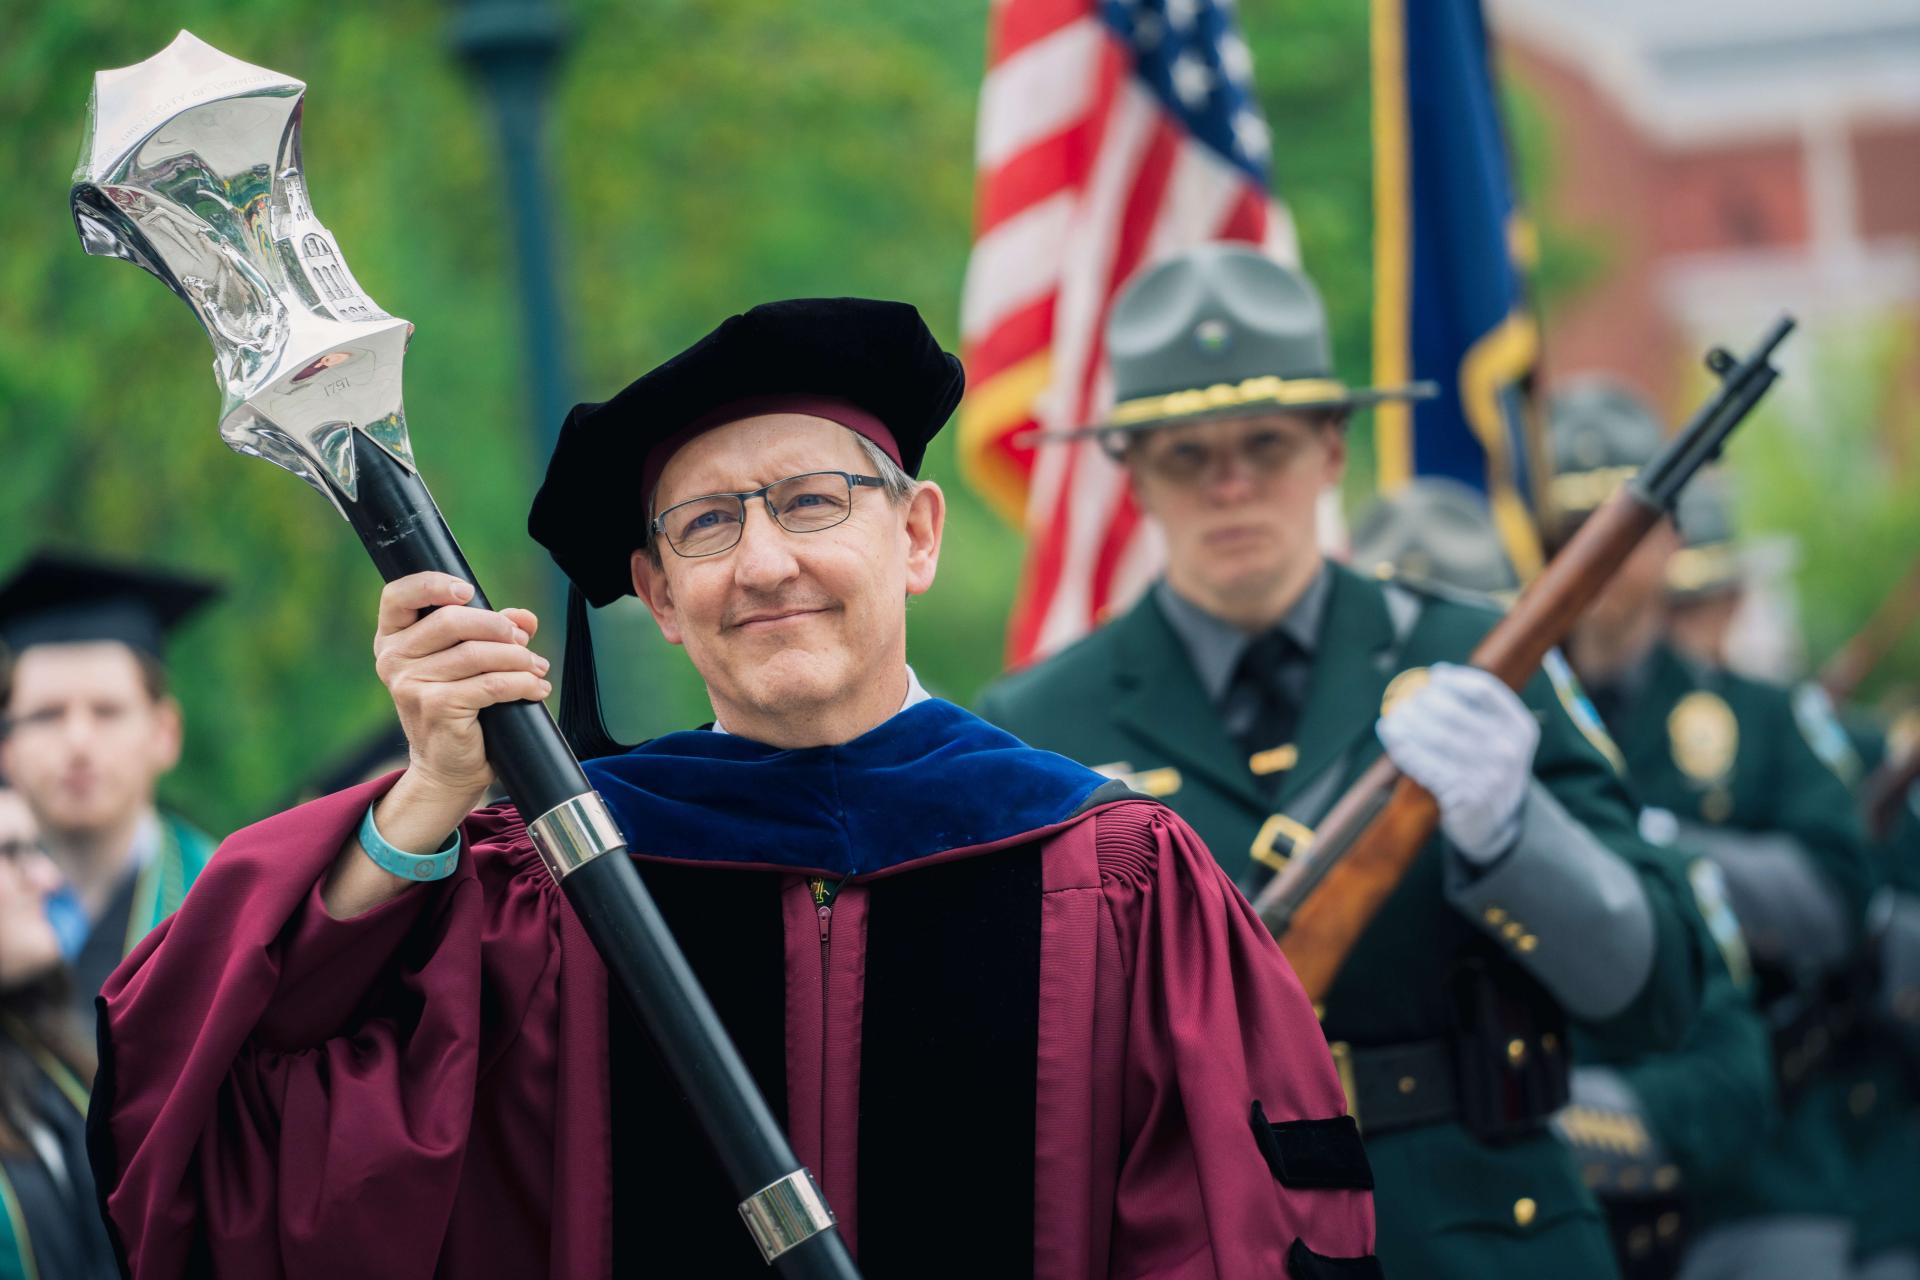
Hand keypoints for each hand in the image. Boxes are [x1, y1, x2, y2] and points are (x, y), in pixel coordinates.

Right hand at [373, 572, 548, 805]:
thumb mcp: (468, 664)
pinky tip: (536, 689)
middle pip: (451, 620)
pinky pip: (491, 684)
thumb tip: (525, 616)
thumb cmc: (456, 709)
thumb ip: (492, 633)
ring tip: (537, 668)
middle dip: (498, 627)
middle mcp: (393, 659)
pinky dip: (522, 683)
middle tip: (524, 640)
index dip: (432, 585)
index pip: (398, 595)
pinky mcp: (436, 707)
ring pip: (477, 653)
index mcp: (392, 639)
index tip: (468, 591)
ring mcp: (410, 684)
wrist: (446, 768)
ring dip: (518, 658)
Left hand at [1377, 662, 1536, 862]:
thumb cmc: (1486, 771)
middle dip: (1422, 700)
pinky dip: (1403, 746)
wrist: (1496, 826)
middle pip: (1453, 711)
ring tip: (1392, 714)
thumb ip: (1476, 712)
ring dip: (1406, 721)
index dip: (1455, 679)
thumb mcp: (1499, 740)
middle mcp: (1508, 750)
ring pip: (1435, 736)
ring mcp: (1488, 775)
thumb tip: (1436, 676)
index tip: (1435, 675)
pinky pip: (1425, 764)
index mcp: (1520, 728)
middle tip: (1404, 697)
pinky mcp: (1465, 796)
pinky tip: (1392, 735)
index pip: (1484, 690)